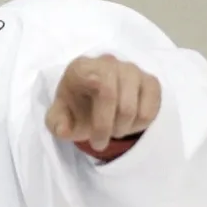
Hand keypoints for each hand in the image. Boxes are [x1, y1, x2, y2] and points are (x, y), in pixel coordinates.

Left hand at [45, 53, 160, 151]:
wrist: (95, 97)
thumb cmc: (76, 105)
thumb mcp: (60, 116)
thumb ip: (56, 123)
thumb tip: (63, 130)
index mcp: (81, 67)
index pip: (95, 82)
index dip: (98, 108)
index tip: (90, 132)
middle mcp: (108, 63)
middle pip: (113, 98)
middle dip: (105, 127)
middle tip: (98, 143)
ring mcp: (132, 70)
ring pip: (132, 108)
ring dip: (121, 129)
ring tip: (112, 131)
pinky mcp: (150, 81)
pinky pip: (150, 110)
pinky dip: (138, 126)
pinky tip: (127, 123)